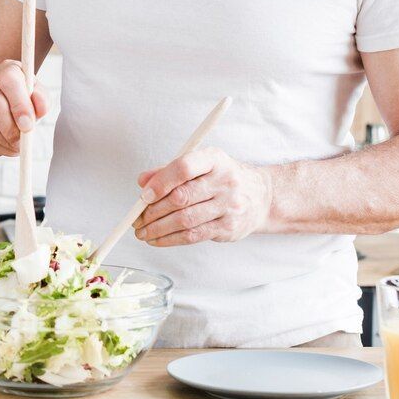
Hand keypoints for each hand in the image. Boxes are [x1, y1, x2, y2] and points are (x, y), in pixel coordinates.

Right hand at [0, 60, 48, 157]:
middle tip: (22, 143)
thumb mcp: (34, 95)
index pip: (9, 81)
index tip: (28, 126)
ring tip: (14, 145)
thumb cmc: (17, 98)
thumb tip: (40, 109)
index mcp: (5, 68)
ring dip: (3, 141)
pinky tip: (2, 145)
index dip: (20, 105)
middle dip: (11, 130)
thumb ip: (41, 99)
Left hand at [132, 147, 272, 245]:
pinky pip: (193, 235)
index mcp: (214, 159)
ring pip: (185, 220)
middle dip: (153, 211)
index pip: (184, 167)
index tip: (143, 196)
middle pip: (181, 198)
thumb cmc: (221, 179)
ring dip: (158, 229)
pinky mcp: (228, 227)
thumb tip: (142, 181)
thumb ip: (169, 171)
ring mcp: (229, 206)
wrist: (261, 197)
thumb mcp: (200, 165)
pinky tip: (157, 239)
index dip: (160, 182)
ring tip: (142, 232)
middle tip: (137, 219)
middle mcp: (224, 181)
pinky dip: (170, 239)